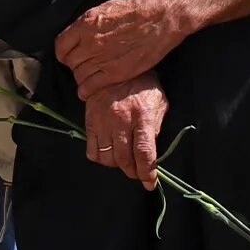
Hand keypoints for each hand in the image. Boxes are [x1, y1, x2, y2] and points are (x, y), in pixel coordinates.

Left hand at [56, 0, 194, 101]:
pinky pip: (90, 86)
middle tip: (83, 64)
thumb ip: (89, 23)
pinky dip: (86, 90)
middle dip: (75, 63)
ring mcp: (102, 59)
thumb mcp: (106, 8)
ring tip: (89, 75)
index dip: (64, 52)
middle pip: (70, 61)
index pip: (60, 45)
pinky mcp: (115, 73)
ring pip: (79, 75)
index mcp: (85, 24)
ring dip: (82, 76)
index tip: (69, 54)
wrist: (161, 17)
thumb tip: (78, 33)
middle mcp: (90, 42)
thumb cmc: (137, 9)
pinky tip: (87, 90)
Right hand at [83, 72, 168, 190]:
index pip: (144, 153)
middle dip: (132, 171)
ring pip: (107, 158)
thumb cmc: (143, 84)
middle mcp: (122, 121)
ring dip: (117, 165)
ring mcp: (103, 121)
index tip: (150, 183)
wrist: (115, 66)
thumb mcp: (159, 102)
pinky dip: (100, 157)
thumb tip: (152, 150)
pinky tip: (108, 151)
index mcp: (143, 116)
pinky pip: (92, 150)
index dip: (147, 173)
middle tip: (137, 172)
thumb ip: (156, 126)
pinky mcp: (90, 121)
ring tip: (123, 160)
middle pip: (124, 159)